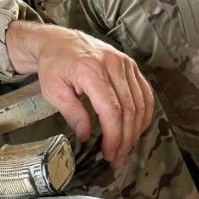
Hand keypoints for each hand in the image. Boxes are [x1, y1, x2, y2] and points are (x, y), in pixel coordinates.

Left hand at [6, 21, 153, 170]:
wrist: (58, 41)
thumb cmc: (54, 65)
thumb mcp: (54, 91)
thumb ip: (72, 113)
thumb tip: (86, 136)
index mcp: (91, 70)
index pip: (111, 109)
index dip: (114, 136)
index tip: (109, 154)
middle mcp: (112, 64)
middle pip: (129, 109)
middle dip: (125, 138)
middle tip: (117, 158)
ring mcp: (124, 62)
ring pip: (140, 102)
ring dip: (136, 129)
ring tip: (126, 147)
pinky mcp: (130, 64)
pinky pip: (145, 92)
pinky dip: (144, 113)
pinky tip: (136, 128)